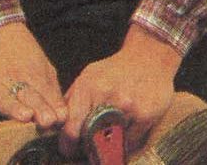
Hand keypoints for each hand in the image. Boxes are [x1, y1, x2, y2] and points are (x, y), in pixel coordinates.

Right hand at [0, 22, 66, 129]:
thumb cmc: (22, 51)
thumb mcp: (42, 64)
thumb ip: (52, 89)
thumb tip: (62, 114)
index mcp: (35, 73)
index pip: (46, 92)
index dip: (53, 106)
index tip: (60, 118)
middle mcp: (16, 78)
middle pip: (29, 96)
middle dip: (39, 108)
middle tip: (47, 120)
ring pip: (5, 99)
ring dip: (14, 109)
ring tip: (24, 115)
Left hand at [59, 25, 182, 156]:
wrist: (148, 57)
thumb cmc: (115, 70)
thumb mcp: (88, 76)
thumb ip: (72, 99)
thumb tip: (58, 125)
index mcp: (88, 87)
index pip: (72, 127)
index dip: (68, 144)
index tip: (68, 149)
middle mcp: (107, 96)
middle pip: (91, 139)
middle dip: (88, 145)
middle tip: (88, 145)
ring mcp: (127, 107)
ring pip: (111, 143)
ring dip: (108, 143)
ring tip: (110, 132)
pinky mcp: (145, 116)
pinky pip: (130, 142)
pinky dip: (126, 139)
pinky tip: (127, 126)